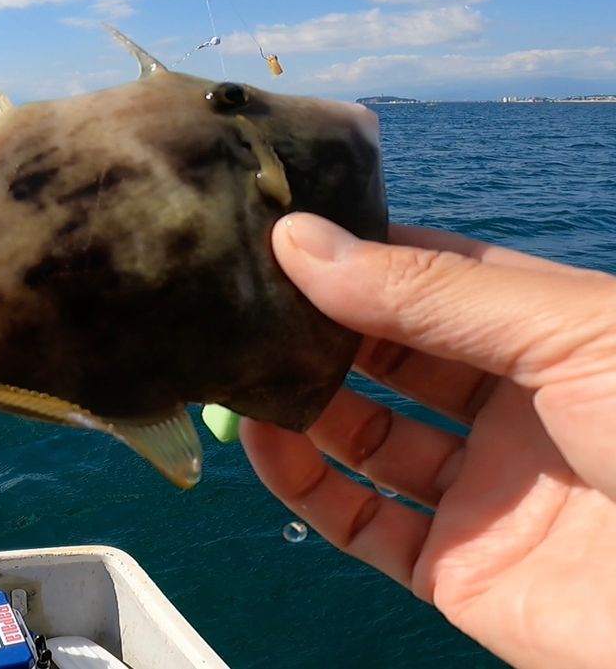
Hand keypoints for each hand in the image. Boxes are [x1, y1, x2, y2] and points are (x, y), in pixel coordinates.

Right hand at [243, 213, 615, 668]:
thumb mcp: (564, 331)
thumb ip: (427, 291)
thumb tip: (300, 241)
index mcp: (550, 335)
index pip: (432, 278)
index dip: (358, 255)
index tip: (279, 233)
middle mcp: (513, 407)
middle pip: (390, 354)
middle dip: (320, 324)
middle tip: (244, 299)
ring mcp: (483, 490)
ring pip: (364, 436)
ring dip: (301, 401)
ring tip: (239, 366)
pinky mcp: (457, 569)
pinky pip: (360, 521)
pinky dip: (303, 484)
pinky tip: (264, 441)